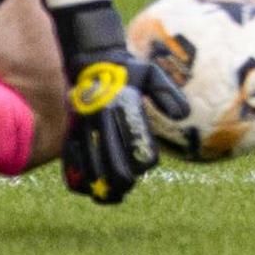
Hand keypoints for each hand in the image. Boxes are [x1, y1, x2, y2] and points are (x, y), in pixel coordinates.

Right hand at [49, 2, 188, 205]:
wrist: (92, 58)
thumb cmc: (127, 70)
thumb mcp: (151, 73)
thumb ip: (168, 94)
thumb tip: (183, 114)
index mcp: (124, 105)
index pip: (135, 140)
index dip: (144, 158)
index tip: (148, 163)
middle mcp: (102, 117)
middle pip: (112, 159)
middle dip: (122, 179)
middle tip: (129, 186)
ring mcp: (84, 125)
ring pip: (90, 164)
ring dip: (101, 184)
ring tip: (112, 196)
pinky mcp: (72, 129)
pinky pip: (70, 159)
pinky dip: (78, 177)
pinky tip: (88, 190)